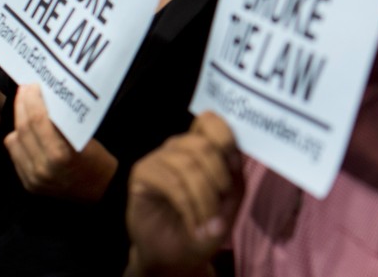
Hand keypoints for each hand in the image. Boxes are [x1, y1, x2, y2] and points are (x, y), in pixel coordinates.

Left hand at [3, 84, 117, 201]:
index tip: (32, 86)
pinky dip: (18, 139)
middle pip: (23, 129)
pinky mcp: (28, 184)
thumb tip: (46, 103)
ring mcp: (33, 178)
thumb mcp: (86, 139)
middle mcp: (42, 168)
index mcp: (60, 155)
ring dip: (18, 122)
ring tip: (24, 108)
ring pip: (14, 141)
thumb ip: (61, 126)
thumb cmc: (100, 161)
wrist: (103, 191)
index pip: (38, 121)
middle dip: (22, 106)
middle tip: (24, 90)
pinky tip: (25, 131)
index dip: (32, 101)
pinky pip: (16, 155)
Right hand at [126, 112, 242, 276]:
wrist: (175, 256)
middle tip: (222, 208)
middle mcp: (181, 146)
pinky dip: (188, 207)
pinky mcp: (142, 173)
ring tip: (208, 224)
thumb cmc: (204, 224)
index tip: (234, 170)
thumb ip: (235, 177)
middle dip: (218, 180)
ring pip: (188, 165)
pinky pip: (171, 183)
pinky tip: (194, 226)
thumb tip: (234, 161)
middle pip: (205, 146)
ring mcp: (160, 157)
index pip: (211, 121)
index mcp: (204, 146)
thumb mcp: (230, 202)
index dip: (226, 139)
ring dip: (204, 199)